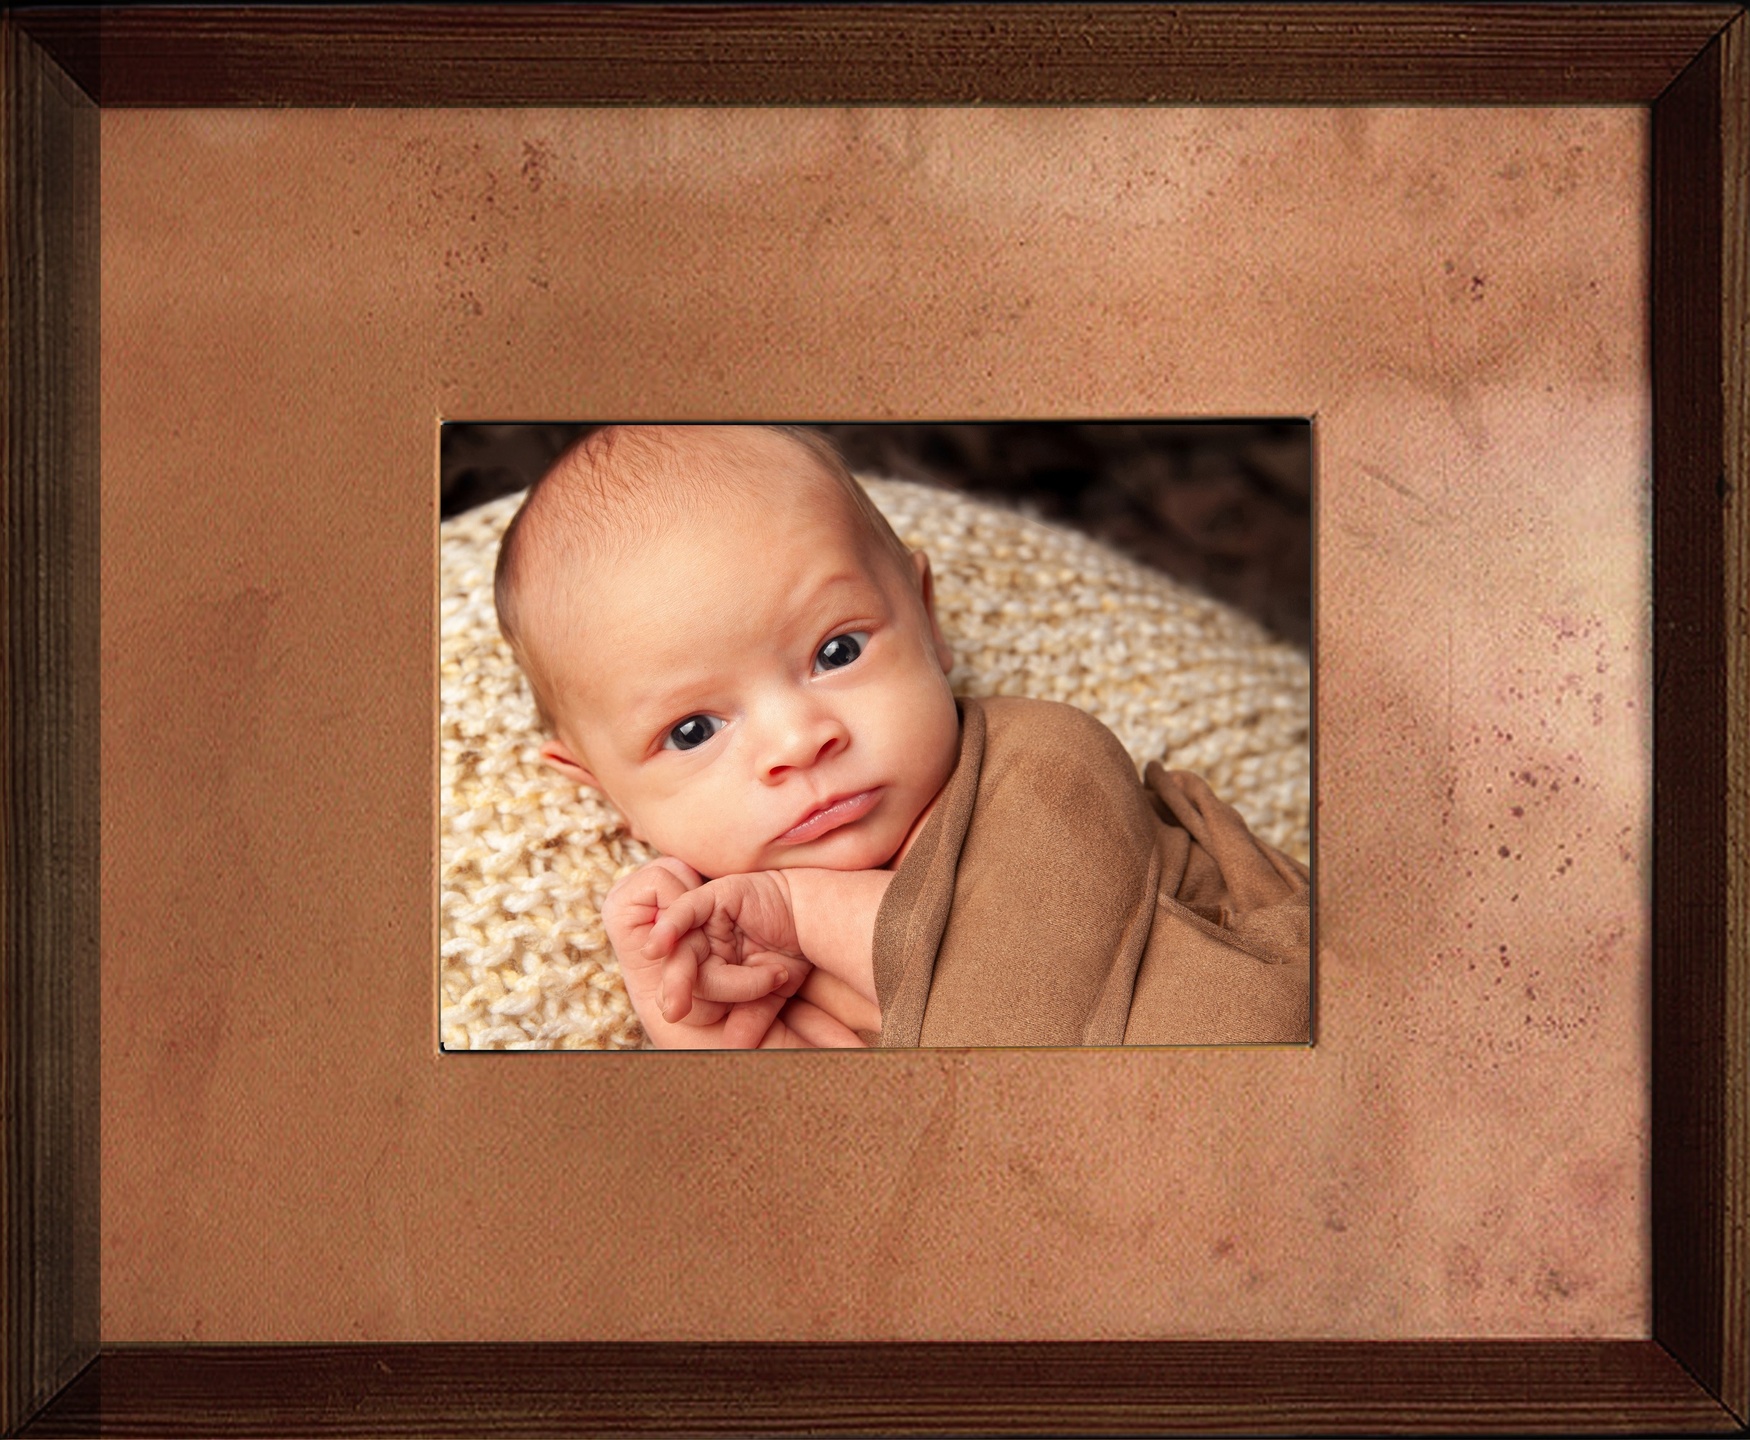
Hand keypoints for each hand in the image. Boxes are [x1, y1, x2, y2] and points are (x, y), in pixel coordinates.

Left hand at [603, 859, 829, 1047]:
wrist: (818, 916)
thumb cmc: (793, 951)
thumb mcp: (773, 992)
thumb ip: (753, 1015)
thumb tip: (736, 1047)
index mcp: (711, 965)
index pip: (696, 990)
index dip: (695, 1008)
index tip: (695, 1026)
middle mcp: (704, 942)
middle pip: (682, 970)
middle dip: (678, 992)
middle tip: (674, 1014)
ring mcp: (706, 919)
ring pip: (686, 951)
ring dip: (682, 975)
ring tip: (677, 1003)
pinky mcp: (713, 897)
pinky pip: (684, 911)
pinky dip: (669, 927)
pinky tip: (654, 947)